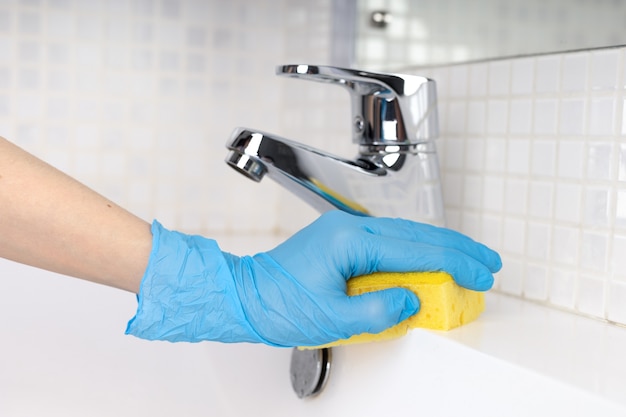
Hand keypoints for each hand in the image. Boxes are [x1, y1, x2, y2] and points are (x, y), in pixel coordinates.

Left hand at [126, 211, 500, 346]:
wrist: (245, 295)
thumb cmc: (278, 304)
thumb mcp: (331, 318)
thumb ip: (378, 312)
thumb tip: (414, 304)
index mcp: (350, 241)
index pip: (416, 250)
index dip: (455, 264)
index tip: (482, 275)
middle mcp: (351, 228)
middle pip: (417, 233)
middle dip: (458, 248)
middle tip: (489, 262)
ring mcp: (347, 231)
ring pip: (406, 233)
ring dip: (440, 246)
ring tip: (469, 259)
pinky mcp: (344, 240)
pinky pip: (390, 241)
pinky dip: (417, 250)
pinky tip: (430, 260)